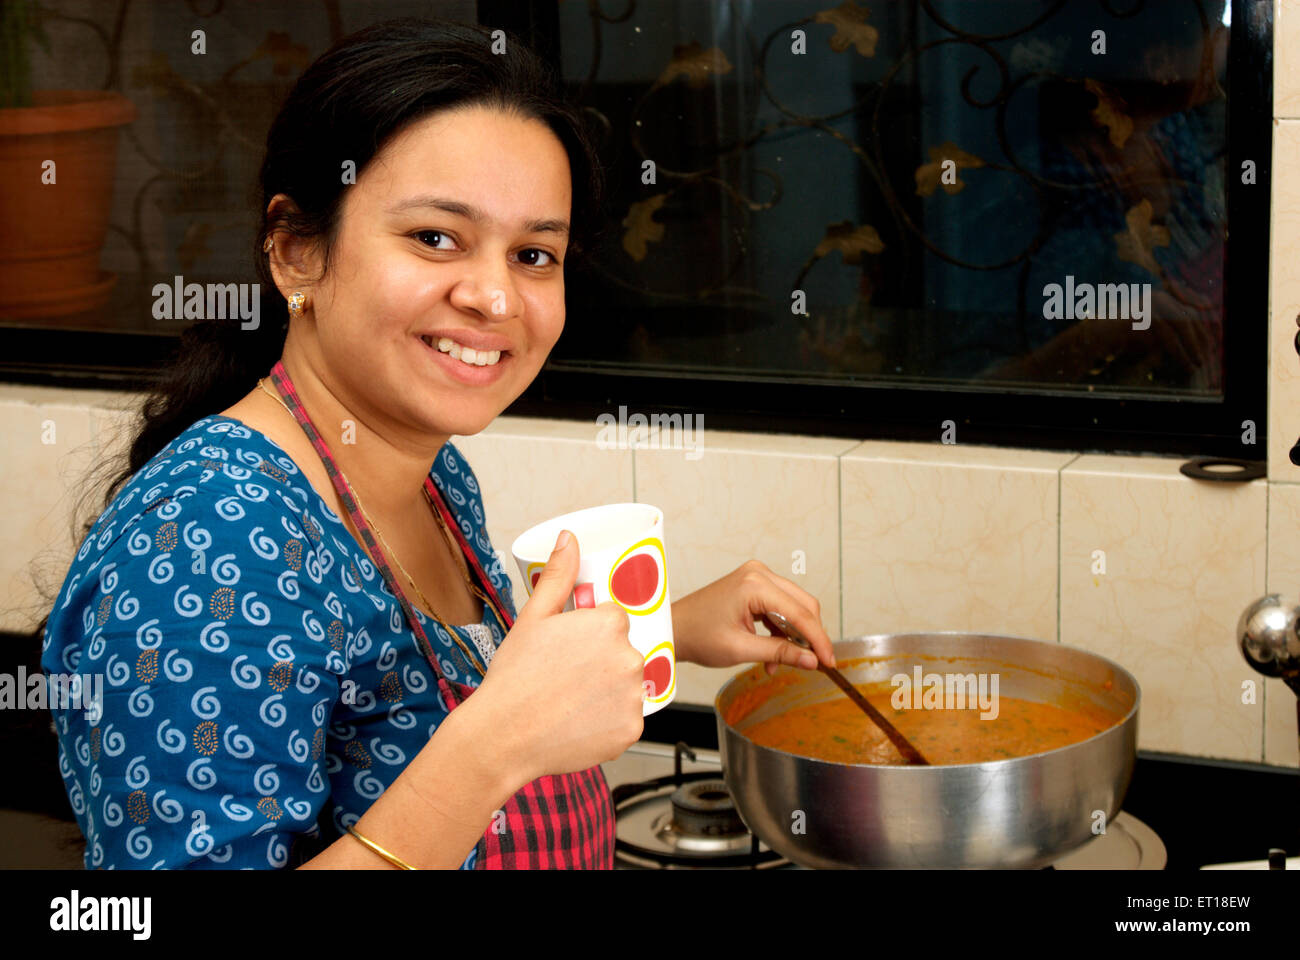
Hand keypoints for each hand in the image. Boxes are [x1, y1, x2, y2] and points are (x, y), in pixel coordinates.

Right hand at [475, 530, 644, 783]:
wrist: (502, 736)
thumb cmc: (514, 676)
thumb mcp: (533, 618)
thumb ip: (559, 576)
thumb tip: (570, 537)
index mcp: (609, 624)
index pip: (615, 621)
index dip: (591, 634)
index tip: (570, 649)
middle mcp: (630, 657)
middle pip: (624, 652)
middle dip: (602, 662)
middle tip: (566, 677)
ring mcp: (633, 697)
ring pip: (627, 686)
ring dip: (608, 692)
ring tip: (570, 702)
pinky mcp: (631, 730)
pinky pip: (626, 720)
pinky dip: (609, 723)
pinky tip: (580, 723)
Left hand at [670, 560, 834, 675]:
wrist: (675, 628)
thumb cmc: (698, 636)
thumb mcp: (741, 649)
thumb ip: (780, 653)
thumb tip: (812, 661)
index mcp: (755, 585)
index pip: (800, 613)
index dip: (819, 640)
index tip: (830, 662)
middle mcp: (759, 574)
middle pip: (803, 605)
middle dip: (810, 636)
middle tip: (815, 664)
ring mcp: (757, 577)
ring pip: (794, 606)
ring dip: (794, 636)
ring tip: (781, 663)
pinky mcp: (755, 585)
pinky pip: (781, 607)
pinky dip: (782, 630)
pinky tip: (774, 652)